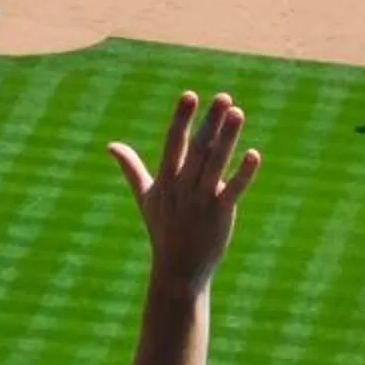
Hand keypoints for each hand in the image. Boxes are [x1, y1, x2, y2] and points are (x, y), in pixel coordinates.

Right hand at [107, 91, 262, 290]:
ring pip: (216, 163)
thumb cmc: (162, 230)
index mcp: (166, 178)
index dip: (182, 119)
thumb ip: (131, 168)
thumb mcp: (145, 196)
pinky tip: (253, 154)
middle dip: (210, 122)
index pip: (174, 142)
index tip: (190, 95)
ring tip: (238, 113)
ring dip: (227, 138)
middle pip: (198, 148)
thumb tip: (110, 146)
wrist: (177, 269)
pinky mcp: (219, 213)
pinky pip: (233, 190)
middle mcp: (183, 186)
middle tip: (224, 97)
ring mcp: (202, 199)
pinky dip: (243, 173)